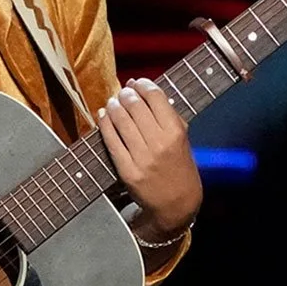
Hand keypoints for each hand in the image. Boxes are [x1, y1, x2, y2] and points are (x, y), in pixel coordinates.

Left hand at [98, 78, 200, 242]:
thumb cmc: (179, 166)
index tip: (136, 82)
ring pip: (120, 120)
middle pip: (135, 106)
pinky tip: (104, 115)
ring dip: (113, 106)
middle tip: (123, 93)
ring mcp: (142, 157)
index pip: (155, 96)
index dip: (142, 84)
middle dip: (126, 94)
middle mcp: (159, 143)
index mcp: (175, 131)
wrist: (176, 202)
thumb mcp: (182, 138)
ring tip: (113, 102)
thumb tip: (142, 88)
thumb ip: (166, 114)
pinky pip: (111, 141)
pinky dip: (104, 124)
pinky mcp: (127, 169)